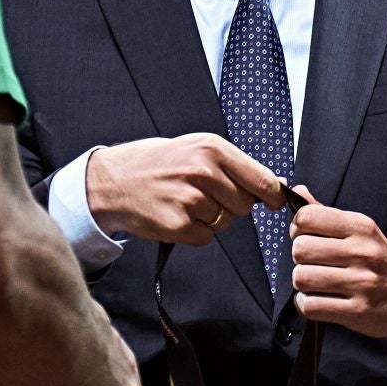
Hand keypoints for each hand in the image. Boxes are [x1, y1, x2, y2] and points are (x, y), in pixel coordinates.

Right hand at [85, 134, 282, 245]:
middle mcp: (203, 171)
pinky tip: (176, 215)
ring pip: (225, 223)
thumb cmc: (157, 163)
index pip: (262, 180)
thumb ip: (235, 165)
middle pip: (244, 205)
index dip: (272, 196)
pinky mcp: (178, 225)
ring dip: (211, 218)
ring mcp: (190, 199)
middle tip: (204, 194)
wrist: (111, 180)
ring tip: (185, 202)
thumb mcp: (196, 148)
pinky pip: (206, 238)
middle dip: (231, 205)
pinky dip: (195, 232)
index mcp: (212, 148)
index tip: (273, 202)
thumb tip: (275, 185)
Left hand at [287, 186, 386, 341]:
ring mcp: (361, 283)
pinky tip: (319, 300)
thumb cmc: (379, 261)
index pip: (307, 217)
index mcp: (361, 227)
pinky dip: (306, 304)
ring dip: (302, 283)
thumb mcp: (360, 231)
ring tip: (315, 283)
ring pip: (302, 278)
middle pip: (300, 249)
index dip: (297, 229)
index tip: (305, 237)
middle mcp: (362, 252)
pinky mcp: (357, 311)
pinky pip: (310, 306)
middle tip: (312, 263)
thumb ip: (326, 214)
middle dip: (299, 258)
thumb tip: (297, 191)